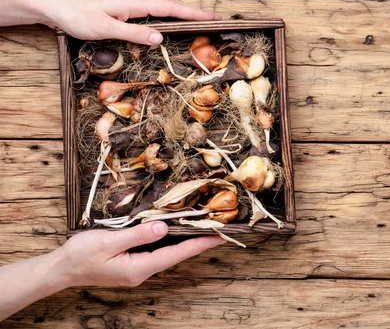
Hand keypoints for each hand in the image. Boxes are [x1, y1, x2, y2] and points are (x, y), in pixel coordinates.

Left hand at [40, 0, 219, 44]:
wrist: (52, 2)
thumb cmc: (75, 15)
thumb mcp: (105, 28)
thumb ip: (134, 33)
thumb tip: (160, 39)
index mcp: (134, 2)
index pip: (171, 8)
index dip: (193, 14)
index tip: (213, 18)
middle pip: (170, 4)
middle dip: (193, 11)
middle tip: (213, 19)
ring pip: (161, 4)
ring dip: (180, 11)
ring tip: (196, 19)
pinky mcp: (121, 4)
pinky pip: (150, 7)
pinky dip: (165, 11)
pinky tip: (165, 18)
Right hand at [54, 222, 224, 286]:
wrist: (61, 269)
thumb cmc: (81, 256)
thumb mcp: (109, 242)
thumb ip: (138, 235)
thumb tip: (164, 228)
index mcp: (139, 268)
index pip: (177, 254)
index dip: (199, 243)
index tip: (219, 236)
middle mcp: (142, 271)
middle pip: (177, 254)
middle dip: (197, 241)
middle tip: (218, 228)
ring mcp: (137, 268)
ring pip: (168, 253)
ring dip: (185, 241)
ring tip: (204, 228)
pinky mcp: (132, 263)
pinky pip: (156, 251)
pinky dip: (169, 241)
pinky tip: (175, 231)